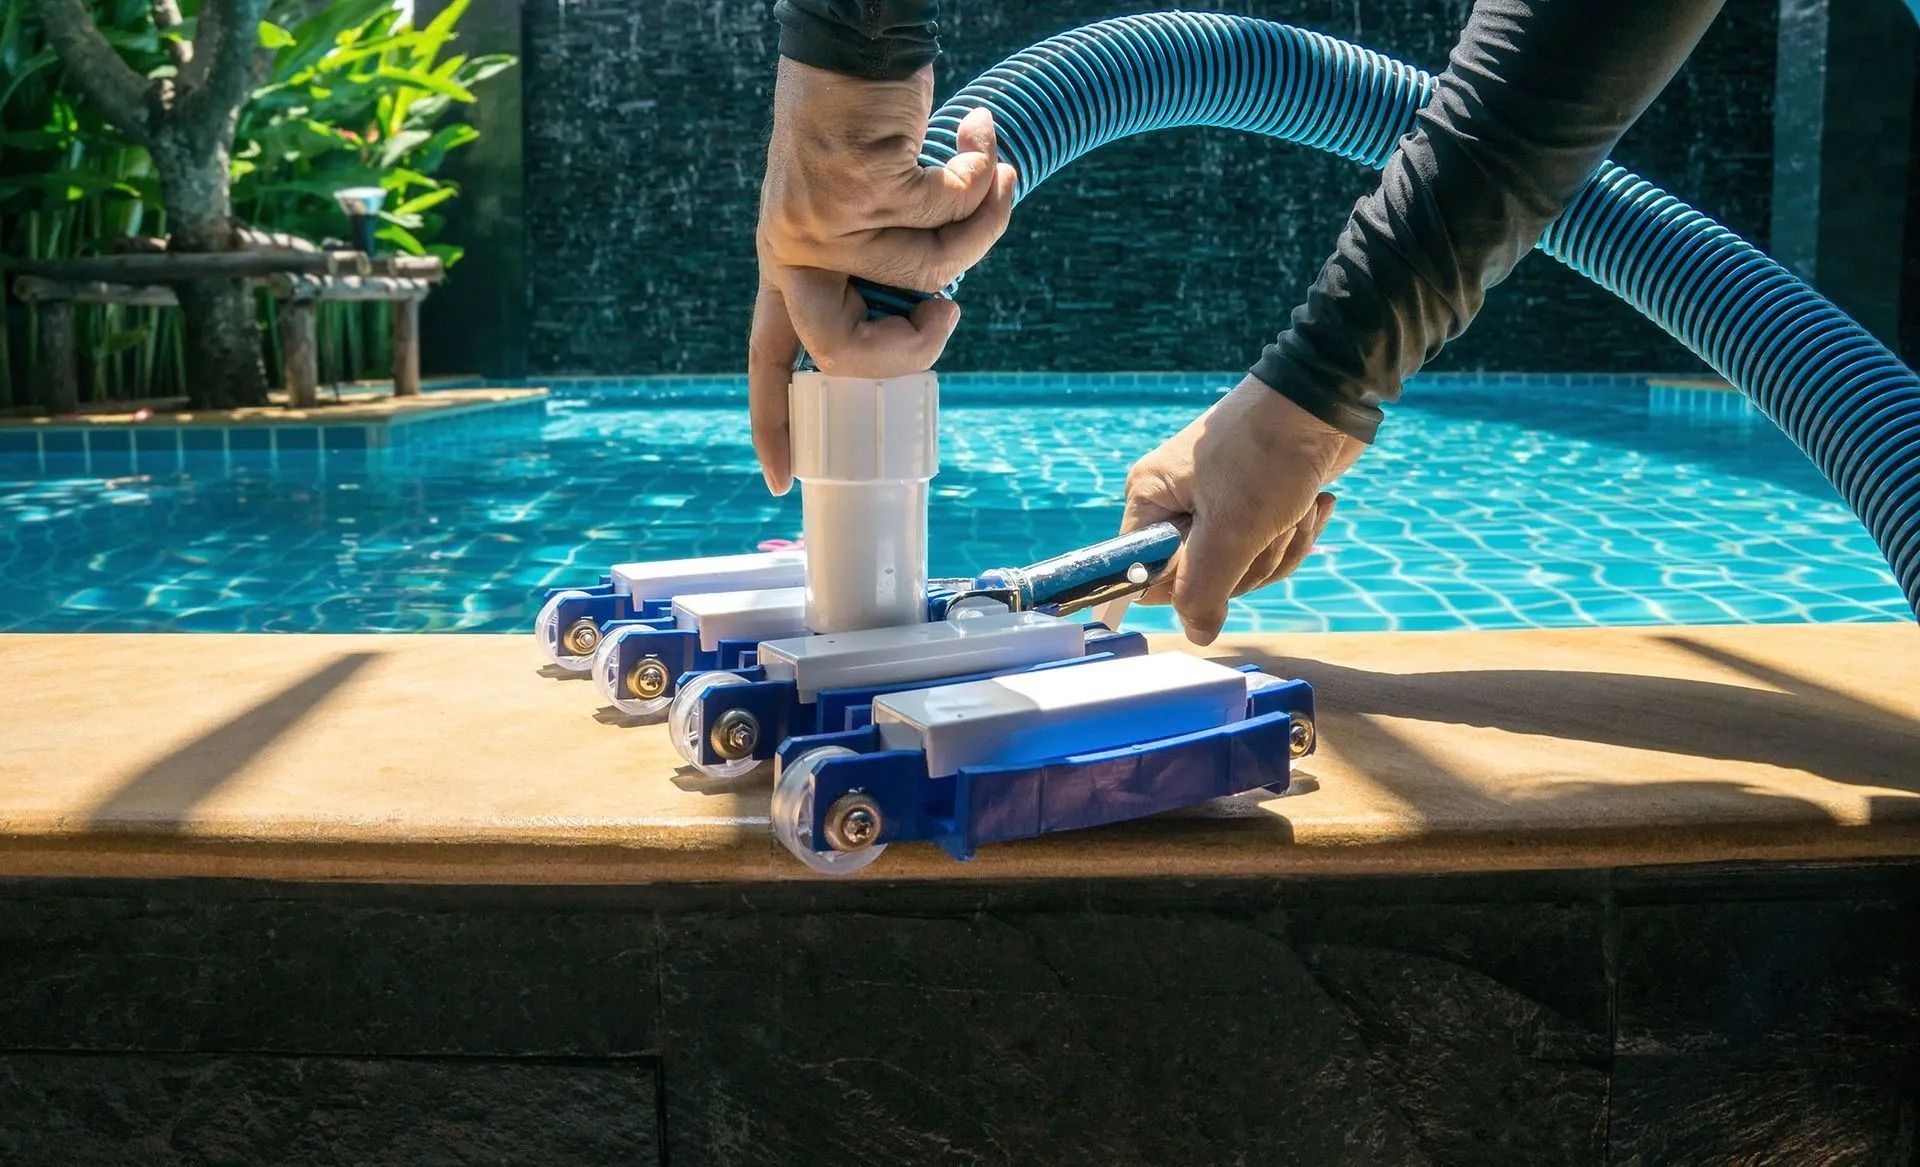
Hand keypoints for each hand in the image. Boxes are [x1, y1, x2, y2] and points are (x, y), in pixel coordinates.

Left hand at [750, 58, 1017, 494]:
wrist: (857, 40)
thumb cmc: (866, 125)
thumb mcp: (854, 211)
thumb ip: (876, 268)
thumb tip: (933, 320)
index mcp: (786, 263)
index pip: (769, 359)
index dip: (773, 422)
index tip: (781, 481)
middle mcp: (793, 247)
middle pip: (848, 353)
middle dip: (916, 350)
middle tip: (949, 318)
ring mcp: (824, 219)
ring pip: (928, 276)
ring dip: (979, 224)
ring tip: (986, 172)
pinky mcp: (864, 183)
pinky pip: (951, 216)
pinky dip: (983, 177)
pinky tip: (980, 139)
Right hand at [1122, 376, 1364, 644]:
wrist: (1326, 402)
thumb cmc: (1268, 455)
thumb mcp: (1231, 531)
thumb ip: (1204, 591)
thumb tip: (1195, 634)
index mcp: (1151, 499)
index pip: (1145, 573)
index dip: (1184, 585)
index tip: (1219, 565)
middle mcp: (1177, 502)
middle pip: (1203, 579)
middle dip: (1251, 562)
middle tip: (1268, 525)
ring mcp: (1218, 504)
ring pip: (1244, 567)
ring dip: (1282, 545)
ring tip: (1297, 506)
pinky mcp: (1257, 504)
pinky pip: (1269, 547)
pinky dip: (1297, 531)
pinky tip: (1313, 502)